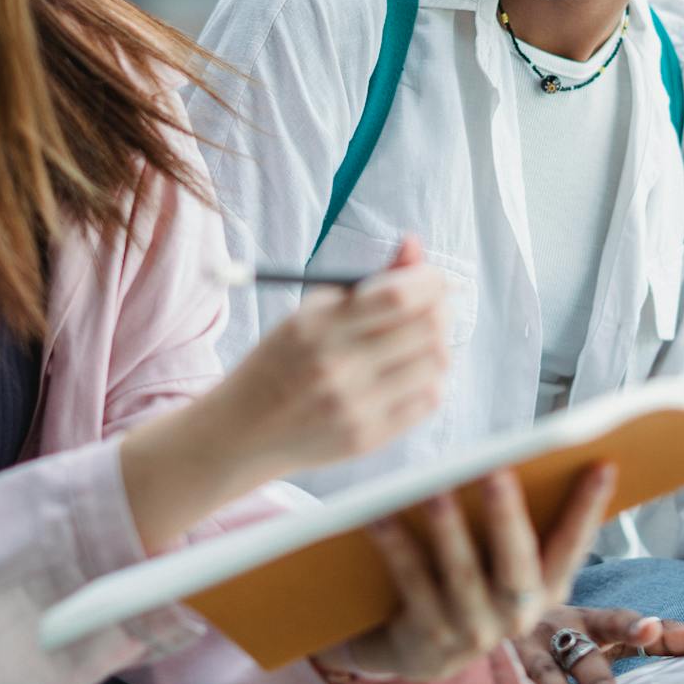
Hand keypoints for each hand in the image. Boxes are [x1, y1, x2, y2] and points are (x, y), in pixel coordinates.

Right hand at [122, 239, 446, 551]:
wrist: (244, 430)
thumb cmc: (285, 360)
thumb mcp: (312, 312)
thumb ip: (369, 281)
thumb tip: (415, 245)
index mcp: (318, 325)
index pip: (398, 295)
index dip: (429, 280)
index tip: (434, 276)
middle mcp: (336, 366)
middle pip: (426, 328)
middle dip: (439, 309)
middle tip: (432, 307)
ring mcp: (353, 406)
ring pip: (436, 363)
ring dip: (436, 345)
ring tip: (417, 342)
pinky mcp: (366, 437)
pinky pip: (428, 400)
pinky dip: (429, 380)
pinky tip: (408, 375)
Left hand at [317, 462, 617, 682]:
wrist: (410, 650)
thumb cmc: (462, 581)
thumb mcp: (499, 561)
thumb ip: (515, 521)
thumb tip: (523, 457)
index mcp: (544, 592)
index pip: (573, 547)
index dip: (589, 509)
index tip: (602, 464)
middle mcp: (515, 619)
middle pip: (516, 567)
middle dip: (508, 517)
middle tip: (497, 471)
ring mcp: (471, 633)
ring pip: (461, 578)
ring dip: (449, 533)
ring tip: (435, 491)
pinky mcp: (426, 640)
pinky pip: (411, 586)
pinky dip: (397, 548)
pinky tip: (380, 517)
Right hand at [515, 605, 683, 683]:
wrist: (502, 610)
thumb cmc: (574, 631)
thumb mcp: (614, 631)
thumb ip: (667, 636)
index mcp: (589, 618)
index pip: (615, 621)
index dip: (632, 625)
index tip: (650, 629)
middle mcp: (556, 628)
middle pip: (580, 652)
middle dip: (594, 677)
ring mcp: (524, 646)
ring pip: (541, 668)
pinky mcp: (499, 664)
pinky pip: (505, 678)